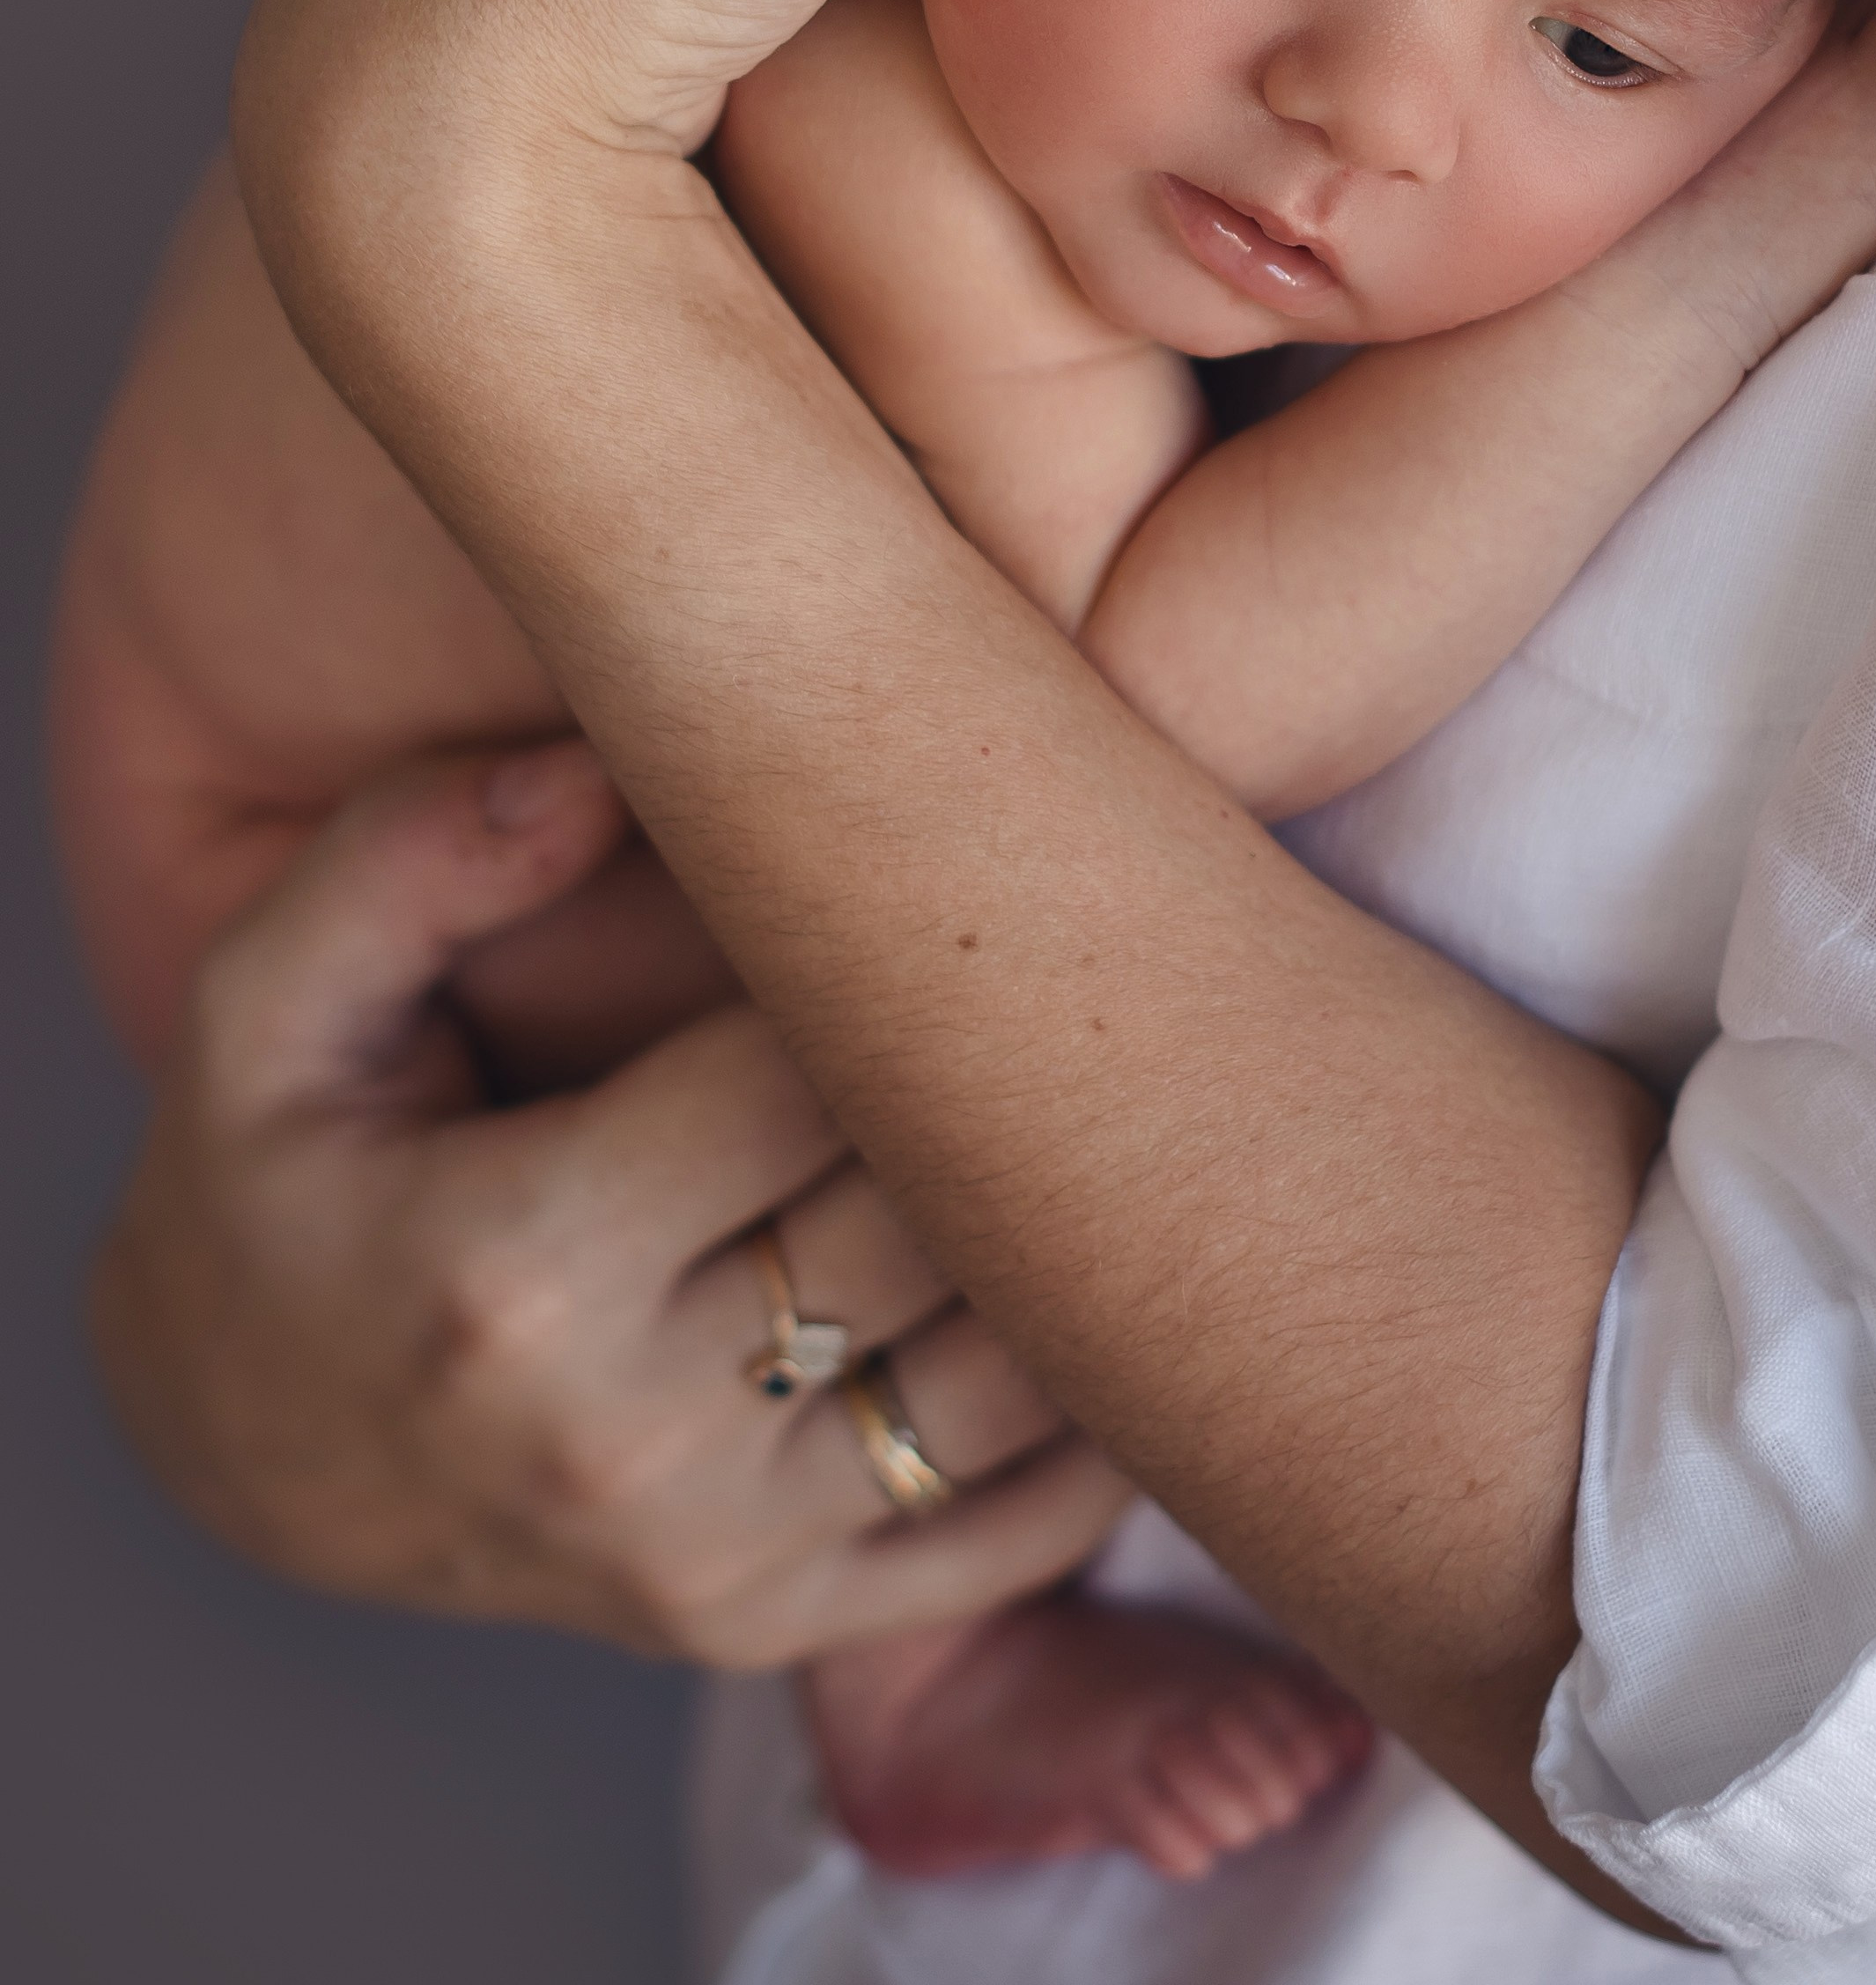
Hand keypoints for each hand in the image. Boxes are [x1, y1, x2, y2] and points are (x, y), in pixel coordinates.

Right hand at [92, 742, 1127, 1664]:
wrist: (248, 1444)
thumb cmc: (277, 1187)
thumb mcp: (261, 1004)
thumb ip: (403, 858)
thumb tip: (593, 774)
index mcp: (515, 1272)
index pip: (812, 1079)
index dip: (899, 959)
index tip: (937, 867)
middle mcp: (626, 1441)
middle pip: (930, 1217)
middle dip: (1009, 1074)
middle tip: (1065, 949)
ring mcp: (713, 1560)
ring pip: (1010, 1374)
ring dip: (1078, 1227)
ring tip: (1103, 1088)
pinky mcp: (773, 1626)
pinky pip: (1017, 1526)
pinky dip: (1094, 1404)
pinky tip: (1096, 1270)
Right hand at [1589, 0, 1875, 386]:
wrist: (1660, 298)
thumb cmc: (1653, 210)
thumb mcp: (1682, 91)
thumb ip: (1742, 41)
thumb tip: (1789, 18)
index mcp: (1749, 18)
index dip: (1843, 0)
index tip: (1830, 39)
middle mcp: (1811, 38)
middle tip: (1871, 71)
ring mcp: (1867, 96)